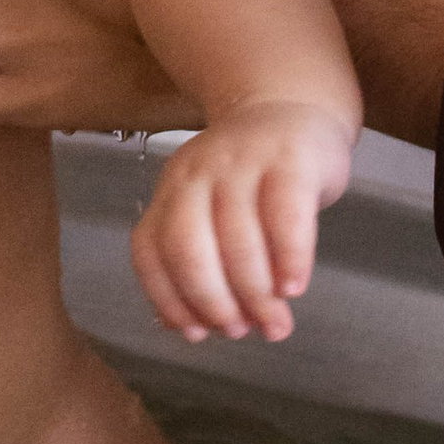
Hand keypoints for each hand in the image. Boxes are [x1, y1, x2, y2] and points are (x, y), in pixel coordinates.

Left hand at [128, 98, 355, 344]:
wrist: (292, 108)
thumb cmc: (252, 178)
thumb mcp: (211, 207)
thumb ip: (199, 259)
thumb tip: (184, 329)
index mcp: (171, 189)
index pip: (150, 248)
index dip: (167, 298)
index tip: (196, 335)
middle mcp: (198, 172)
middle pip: (187, 245)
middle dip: (211, 300)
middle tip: (238, 331)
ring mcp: (243, 162)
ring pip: (238, 237)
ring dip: (256, 294)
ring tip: (275, 325)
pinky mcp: (290, 159)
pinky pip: (285, 214)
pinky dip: (289, 258)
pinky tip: (294, 288)